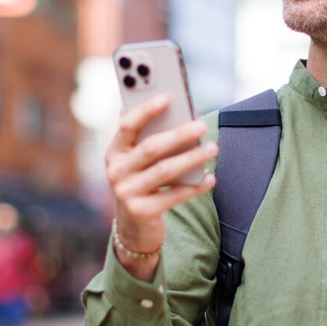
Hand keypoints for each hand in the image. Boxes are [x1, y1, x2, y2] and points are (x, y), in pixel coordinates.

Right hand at [105, 94, 216, 279]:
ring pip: (164, 171)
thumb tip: (163, 101)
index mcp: (114, 151)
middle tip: (202, 126)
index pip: (127, 126)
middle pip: (150, 148)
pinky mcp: (142, 212)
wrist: (132, 228)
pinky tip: (210, 177)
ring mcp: (126, 193)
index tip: (168, 97)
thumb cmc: (140, 182)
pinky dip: (194, 186)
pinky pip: (174, 196)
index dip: (146, 110)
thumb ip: (144, 135)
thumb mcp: (135, 160)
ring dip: (191, 158)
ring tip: (212, 148)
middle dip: (178, 135)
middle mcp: (116, 171)